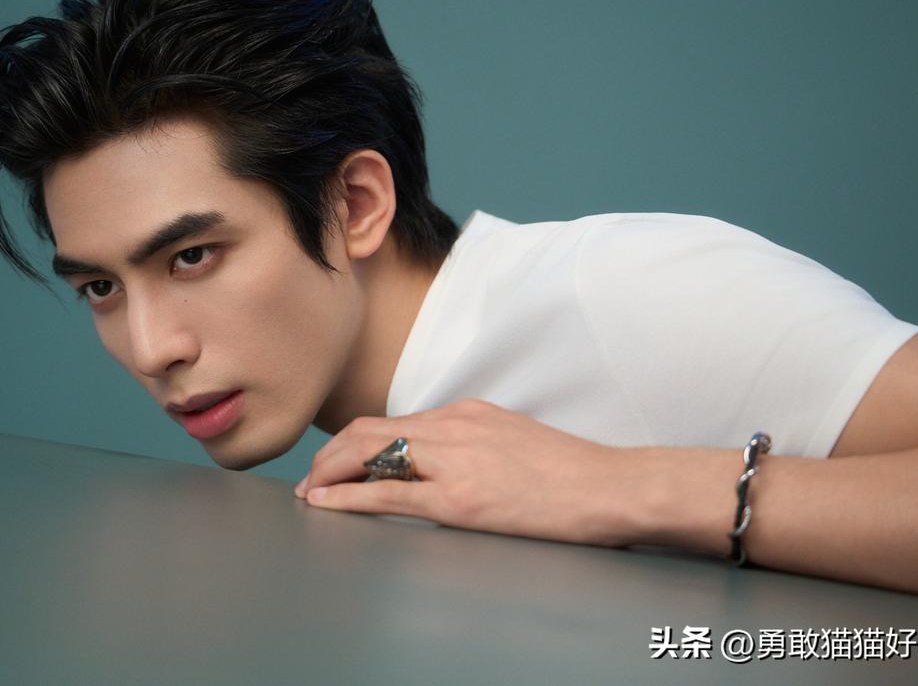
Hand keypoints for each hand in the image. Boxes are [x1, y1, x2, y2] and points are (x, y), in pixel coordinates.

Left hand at [294, 398, 643, 546]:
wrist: (608, 487)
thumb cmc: (569, 474)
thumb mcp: (511, 441)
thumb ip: (471, 445)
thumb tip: (440, 464)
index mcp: (465, 413)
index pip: (391, 422)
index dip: (352, 442)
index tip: (332, 464)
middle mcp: (453, 426)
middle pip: (369, 430)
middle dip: (330, 456)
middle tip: (309, 482)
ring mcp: (454, 460)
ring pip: (370, 454)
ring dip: (330, 473)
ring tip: (310, 494)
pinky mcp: (459, 498)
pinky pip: (390, 495)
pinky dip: (349, 498)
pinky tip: (327, 505)